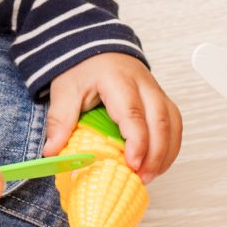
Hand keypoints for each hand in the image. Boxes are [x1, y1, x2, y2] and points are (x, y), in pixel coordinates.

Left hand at [46, 52, 182, 180]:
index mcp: (118, 80)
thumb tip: (52, 151)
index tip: (132, 164)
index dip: (137, 141)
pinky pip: (175, 125)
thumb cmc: (84, 69)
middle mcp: (144, 85)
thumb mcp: (65, 90)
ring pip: (173, 124)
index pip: (134, 113)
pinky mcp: (162, 100)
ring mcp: (156, 92)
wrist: (98, 49)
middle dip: (155, 154)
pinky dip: (170, 147)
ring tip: (150, 175)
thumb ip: (60, 120)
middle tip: (142, 178)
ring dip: (165, 153)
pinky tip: (158, 164)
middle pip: (161, 121)